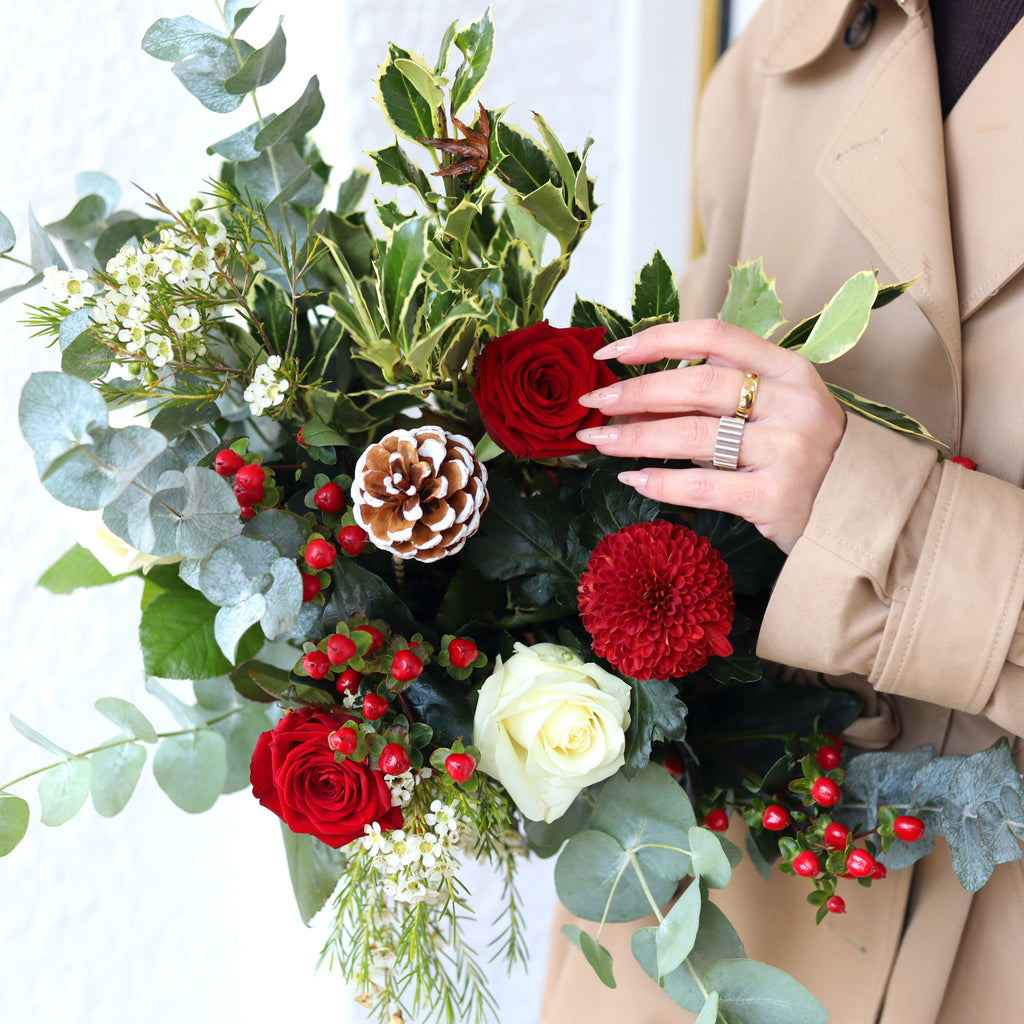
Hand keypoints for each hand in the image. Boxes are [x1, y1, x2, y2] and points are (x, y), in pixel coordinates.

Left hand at [575, 319, 846, 552]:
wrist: (851, 514)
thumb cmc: (796, 455)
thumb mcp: (769, 410)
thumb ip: (712, 398)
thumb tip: (631, 396)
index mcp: (790, 369)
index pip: (715, 336)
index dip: (659, 339)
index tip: (612, 351)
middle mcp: (794, 403)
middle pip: (699, 386)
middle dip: (637, 392)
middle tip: (595, 402)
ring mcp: (790, 451)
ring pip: (695, 436)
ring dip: (637, 437)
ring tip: (600, 441)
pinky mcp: (779, 497)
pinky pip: (705, 485)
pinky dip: (662, 483)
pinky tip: (633, 480)